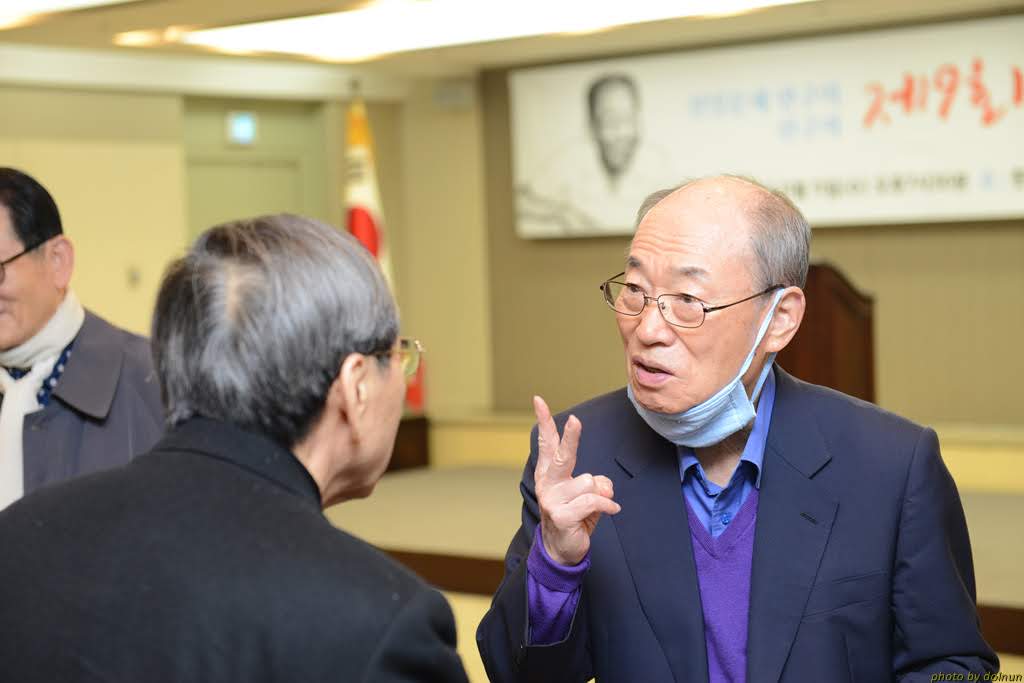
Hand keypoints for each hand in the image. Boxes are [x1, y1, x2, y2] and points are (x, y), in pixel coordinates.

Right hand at [533, 395, 620, 566]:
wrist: (562, 550)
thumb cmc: (575, 516)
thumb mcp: (584, 494)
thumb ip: (593, 482)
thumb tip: (601, 485)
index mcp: (548, 474)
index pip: (546, 443)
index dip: (544, 421)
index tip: (539, 400)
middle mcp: (546, 483)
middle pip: (562, 455)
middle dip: (571, 437)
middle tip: (575, 420)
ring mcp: (552, 500)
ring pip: (590, 482)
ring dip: (601, 494)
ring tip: (596, 506)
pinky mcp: (561, 516)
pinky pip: (594, 501)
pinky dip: (608, 506)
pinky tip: (610, 511)